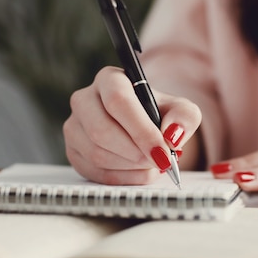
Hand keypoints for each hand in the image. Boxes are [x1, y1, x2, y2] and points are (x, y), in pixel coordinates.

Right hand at [63, 66, 201, 184]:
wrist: (143, 129)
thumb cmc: (159, 116)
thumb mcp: (181, 110)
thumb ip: (184, 118)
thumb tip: (171, 136)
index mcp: (110, 79)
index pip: (118, 101)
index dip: (141, 130)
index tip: (163, 152)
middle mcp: (84, 99)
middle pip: (101, 130)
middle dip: (135, 153)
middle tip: (159, 162)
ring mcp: (74, 126)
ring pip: (96, 154)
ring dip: (130, 167)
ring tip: (151, 165)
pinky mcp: (72, 150)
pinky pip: (92, 171)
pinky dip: (121, 178)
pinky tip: (137, 173)